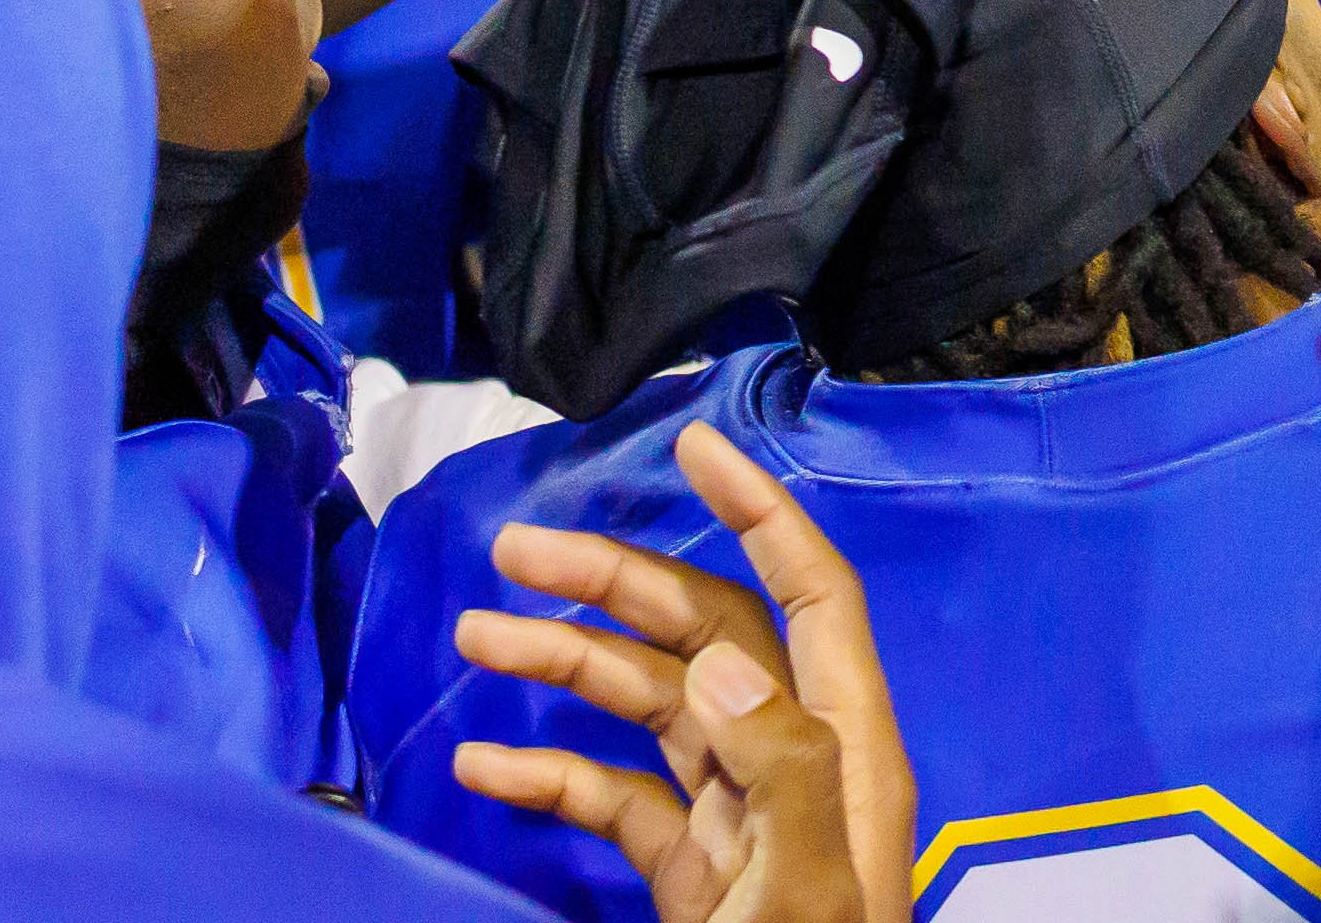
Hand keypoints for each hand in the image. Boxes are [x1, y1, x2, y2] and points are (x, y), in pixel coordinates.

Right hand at [451, 422, 921, 922]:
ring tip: (475, 634)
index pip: (811, 593)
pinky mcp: (689, 875)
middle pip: (703, 635)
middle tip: (514, 549)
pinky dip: (551, 773)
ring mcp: (737, 818)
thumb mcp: (808, 886)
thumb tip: (711, 653)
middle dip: (612, 584)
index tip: (693, 442)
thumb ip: (778, 766)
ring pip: (647, 709)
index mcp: (845, 748)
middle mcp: (794, 763)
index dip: (760, 510)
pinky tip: (485, 761)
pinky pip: (617, 800)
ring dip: (563, 667)